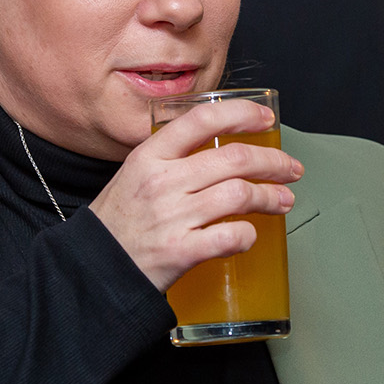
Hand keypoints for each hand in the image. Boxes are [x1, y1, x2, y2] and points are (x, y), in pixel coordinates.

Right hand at [89, 99, 303, 291]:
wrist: (94, 269)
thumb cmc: (118, 223)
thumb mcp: (134, 175)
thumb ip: (171, 158)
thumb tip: (219, 147)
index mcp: (149, 156)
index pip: (202, 119)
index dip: (241, 114)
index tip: (265, 119)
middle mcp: (162, 182)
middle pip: (234, 159)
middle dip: (273, 163)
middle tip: (290, 169)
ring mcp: (172, 217)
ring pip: (240, 195)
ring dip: (271, 197)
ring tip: (283, 201)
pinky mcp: (180, 252)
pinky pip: (230, 237)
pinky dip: (248, 235)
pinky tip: (251, 235)